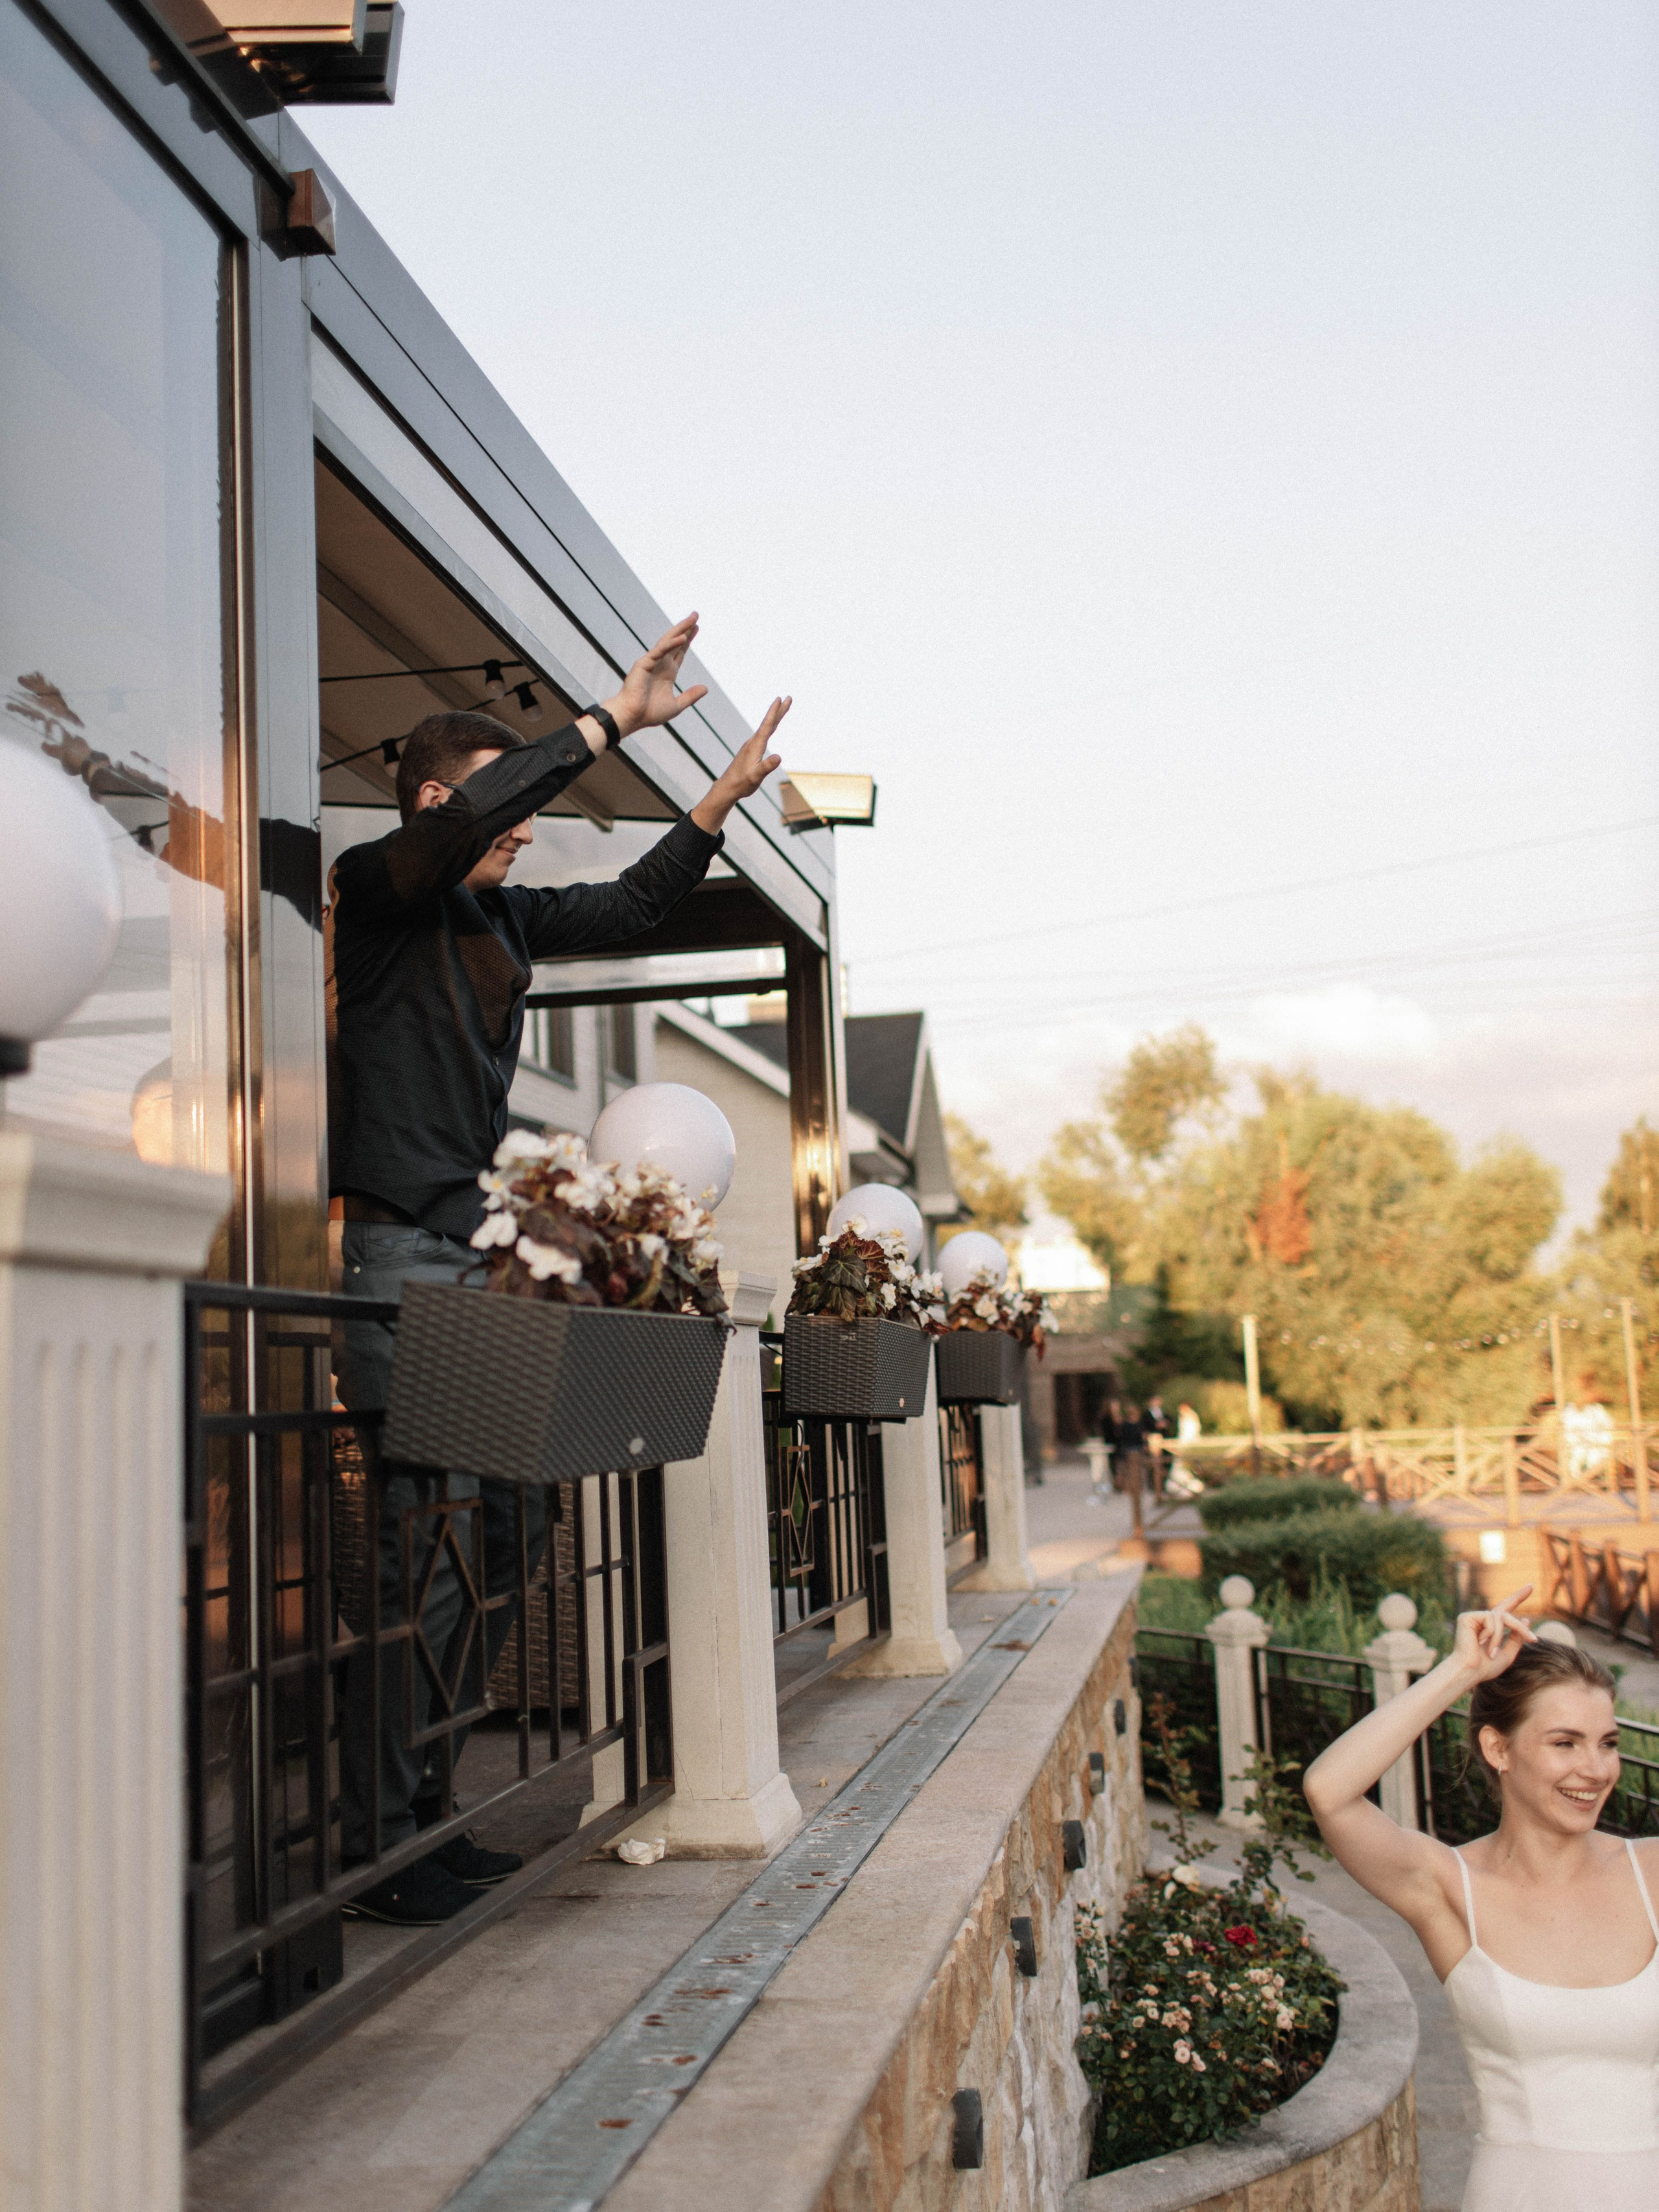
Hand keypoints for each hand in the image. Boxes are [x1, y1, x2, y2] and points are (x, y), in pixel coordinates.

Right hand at [605, 614, 708, 738]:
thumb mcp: (676, 705)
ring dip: (680, 629)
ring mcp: (652, 662)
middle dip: (686, 628)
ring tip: (692, 618)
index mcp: (667, 673)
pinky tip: (683, 637)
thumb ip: (690, 696)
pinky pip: (660, 651)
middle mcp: (661, 664)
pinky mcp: (644, 664)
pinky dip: (671, 644)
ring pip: (668, 641)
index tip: (696, 627)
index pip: (680, 651)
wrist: (632, 717)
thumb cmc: (649, 713)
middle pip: (676, 642)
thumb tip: (706, 688)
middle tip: (696, 615)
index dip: (688, 639)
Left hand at [689, 697, 790, 832]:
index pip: (767, 725)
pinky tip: (771, 727)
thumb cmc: (742, 783)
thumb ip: (767, 766)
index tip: (780, 698)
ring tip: (783, 708)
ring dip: (776, 717)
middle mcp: (753, 742)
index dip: (774, 711)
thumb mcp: (756, 776)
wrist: (728, 787)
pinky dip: (770, 726)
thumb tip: (779, 757)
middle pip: (769, 723)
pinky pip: (764, 734)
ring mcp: (752, 746)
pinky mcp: (751, 750)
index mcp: (756, 746)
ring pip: (767, 728)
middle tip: (788, 698)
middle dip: (779, 710)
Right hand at [1451, 1584, 1536, 1684]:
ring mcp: (1474, 1617)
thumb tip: (1526, 1619)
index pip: (1506, 1610)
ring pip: (1501, 1617)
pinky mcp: (1467, 1617)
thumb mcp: (1508, 1654)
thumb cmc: (1485, 1667)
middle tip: (1532, 1623)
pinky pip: (1491, 1620)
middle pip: (1505, 1610)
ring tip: (1492, 1652)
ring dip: (1501, 1636)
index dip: (1518, 1597)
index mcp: (1491, 1628)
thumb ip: (1517, 1638)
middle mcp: (1482, 1620)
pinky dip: (1492, 1634)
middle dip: (1519, 1607)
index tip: (1531, 1586)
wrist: (1469, 1671)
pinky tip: (1481, 1643)